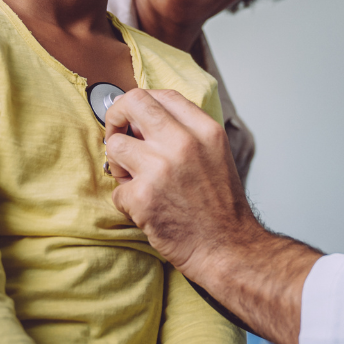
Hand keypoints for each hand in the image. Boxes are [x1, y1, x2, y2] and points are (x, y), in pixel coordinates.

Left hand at [104, 89, 321, 343]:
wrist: (229, 248)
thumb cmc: (220, 207)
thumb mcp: (216, 154)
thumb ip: (187, 132)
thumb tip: (144, 121)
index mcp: (205, 130)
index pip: (162, 94)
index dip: (141, 103)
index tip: (134, 118)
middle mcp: (184, 143)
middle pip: (134, 103)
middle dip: (116, 117)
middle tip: (117, 135)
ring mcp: (161, 168)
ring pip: (115, 146)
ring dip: (120, 165)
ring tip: (137, 182)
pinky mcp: (143, 197)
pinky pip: (116, 188)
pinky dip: (126, 201)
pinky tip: (147, 209)